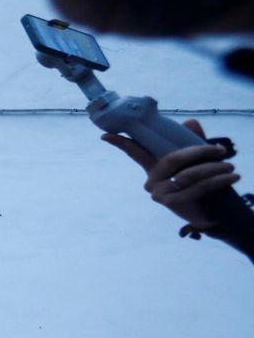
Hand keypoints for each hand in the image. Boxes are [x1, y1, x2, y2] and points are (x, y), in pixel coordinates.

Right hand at [103, 118, 237, 228]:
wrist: (212, 214)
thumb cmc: (202, 185)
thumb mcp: (198, 162)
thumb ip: (193, 142)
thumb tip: (190, 122)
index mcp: (154, 170)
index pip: (136, 153)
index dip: (122, 143)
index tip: (105, 135)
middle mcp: (152, 182)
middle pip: (171, 159)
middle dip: (199, 152)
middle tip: (220, 150)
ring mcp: (160, 194)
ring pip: (188, 174)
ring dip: (214, 169)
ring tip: (230, 166)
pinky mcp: (173, 204)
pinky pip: (197, 187)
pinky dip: (218, 181)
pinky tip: (232, 177)